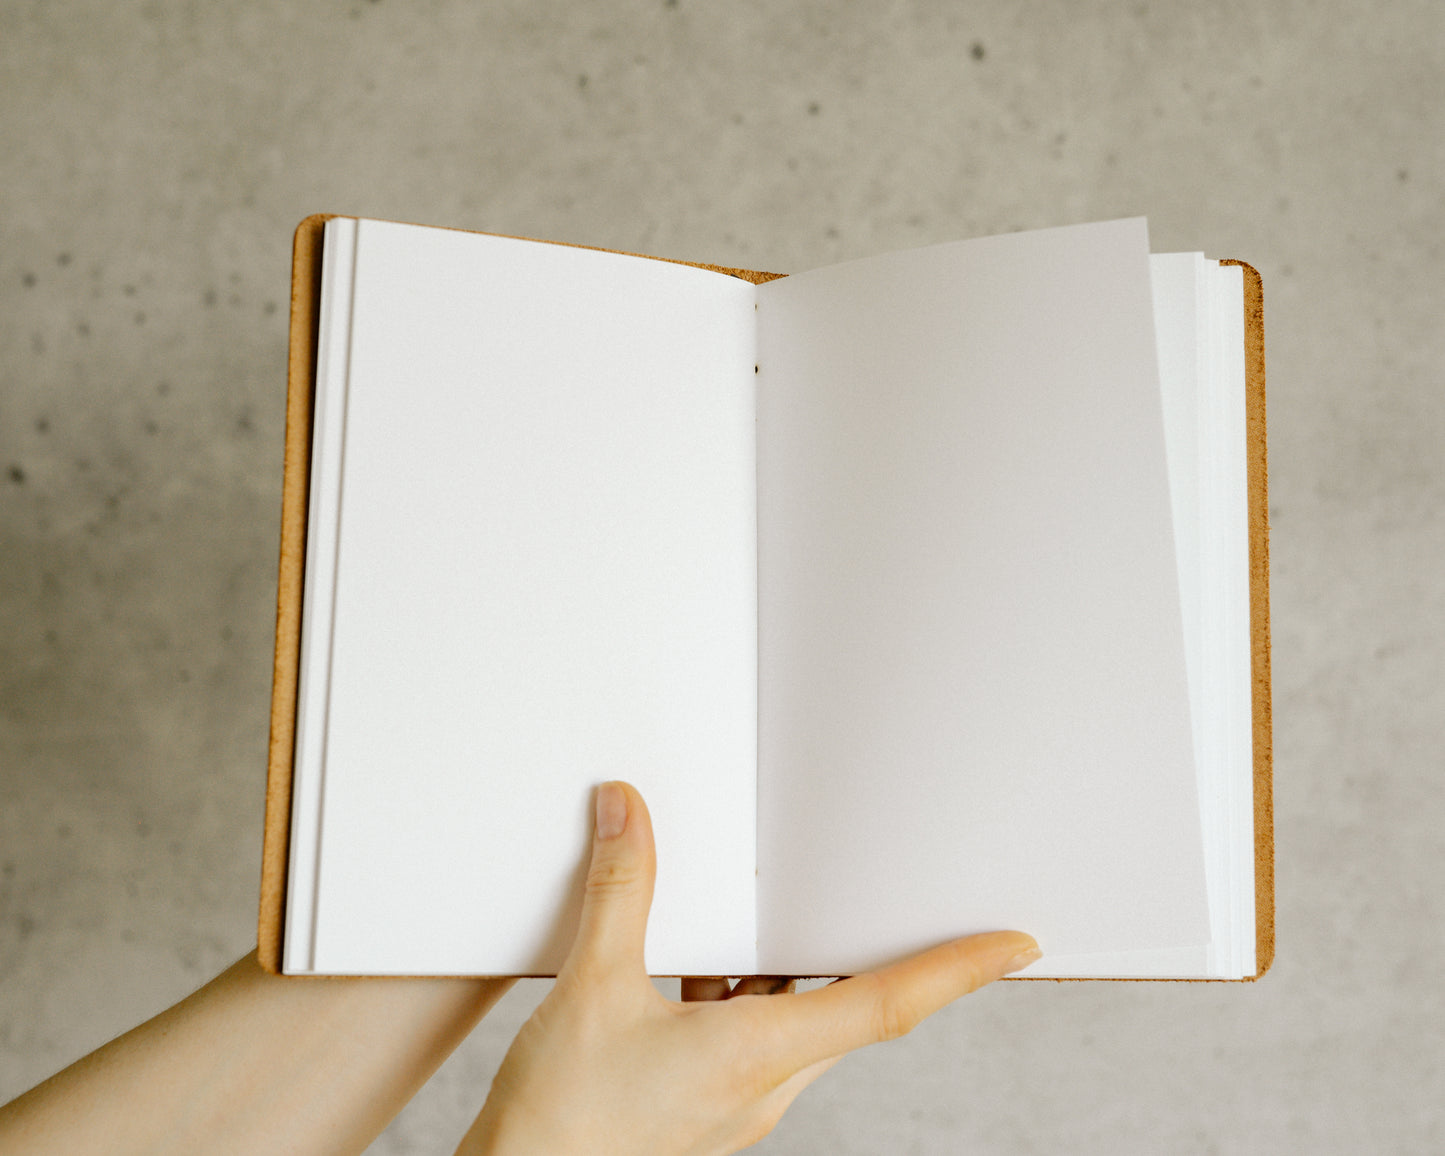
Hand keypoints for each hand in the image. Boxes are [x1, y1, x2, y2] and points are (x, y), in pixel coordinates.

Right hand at [455, 781, 1038, 1154]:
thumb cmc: (561, 1119)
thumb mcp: (591, 985)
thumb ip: (621, 890)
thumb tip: (629, 811)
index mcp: (756, 1053)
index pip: (886, 1004)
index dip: (958, 969)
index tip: (1016, 945)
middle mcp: (763, 1084)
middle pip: (848, 1010)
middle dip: (879, 955)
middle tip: (910, 900)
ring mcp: (737, 1101)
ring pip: (799, 1023)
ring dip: (798, 972)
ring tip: (787, 913)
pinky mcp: (707, 1103)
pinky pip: (753, 1037)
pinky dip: (746, 994)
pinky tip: (699, 964)